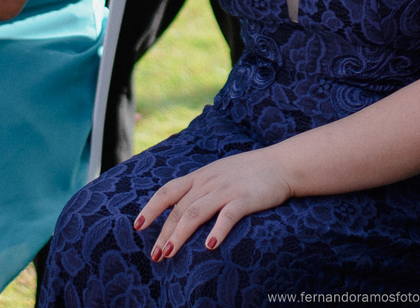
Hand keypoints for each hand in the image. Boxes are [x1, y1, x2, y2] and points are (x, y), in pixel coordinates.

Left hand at [135, 148, 294, 259]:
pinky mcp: (245, 197)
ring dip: (180, 234)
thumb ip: (201, 188)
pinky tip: (209, 246)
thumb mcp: (220, 174)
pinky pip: (228, 215)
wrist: (282, 164)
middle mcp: (210, 181)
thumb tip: (181, 210)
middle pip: (180, 208)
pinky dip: (217, 230)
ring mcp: (227, 189)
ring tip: (170, 253)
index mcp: (201, 176)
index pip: (168, 191)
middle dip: (164, 232)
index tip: (138, 225)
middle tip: (156, 255)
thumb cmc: (250, 172)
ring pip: (196, 212)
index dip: (151, 208)